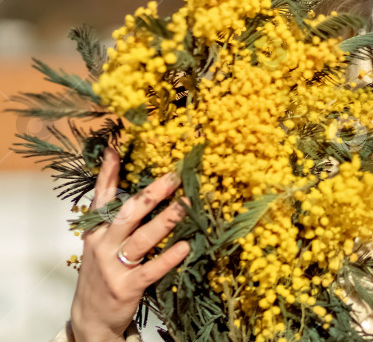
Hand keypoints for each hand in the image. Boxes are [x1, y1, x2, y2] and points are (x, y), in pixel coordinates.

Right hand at [68, 147, 190, 341]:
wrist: (91, 317)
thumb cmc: (103, 272)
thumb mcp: (101, 242)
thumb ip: (116, 217)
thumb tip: (140, 189)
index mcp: (96, 230)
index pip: (102, 196)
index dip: (108, 173)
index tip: (116, 148)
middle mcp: (102, 244)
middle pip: (128, 212)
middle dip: (152, 193)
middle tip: (175, 176)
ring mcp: (113, 266)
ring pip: (141, 238)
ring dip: (166, 220)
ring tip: (187, 205)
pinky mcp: (126, 287)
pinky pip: (151, 269)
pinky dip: (169, 257)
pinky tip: (186, 246)